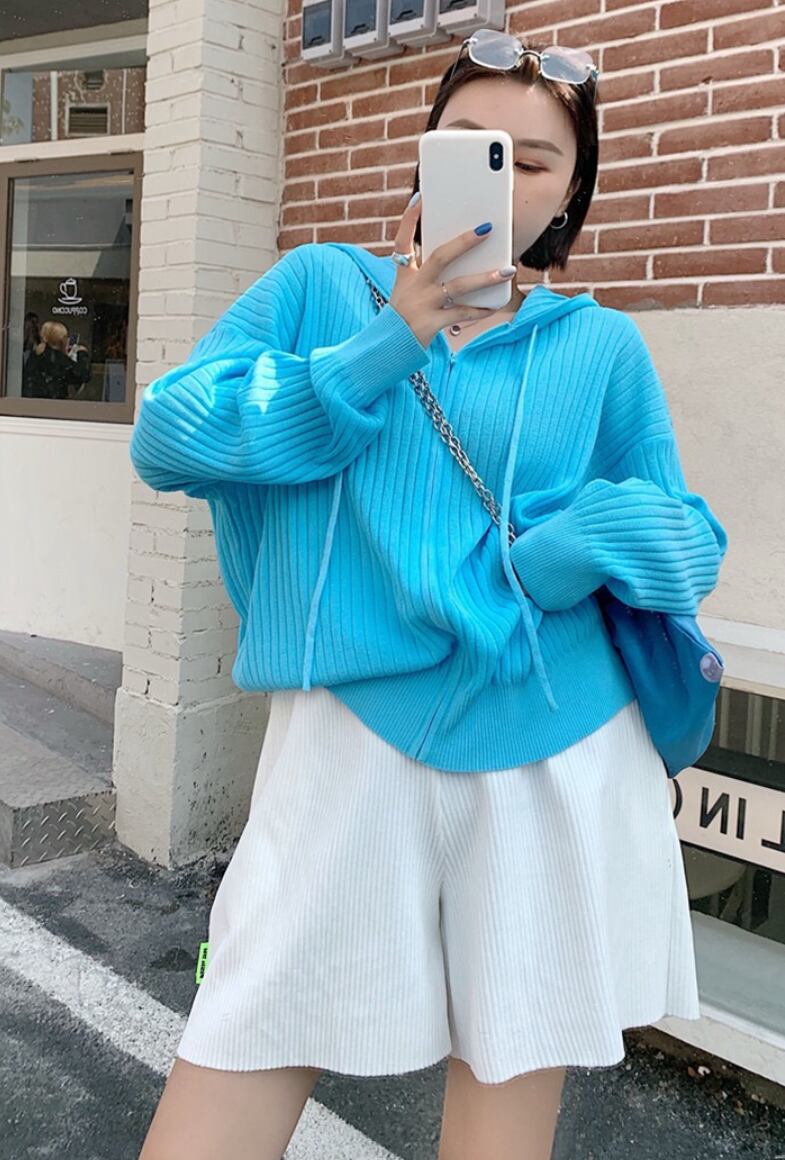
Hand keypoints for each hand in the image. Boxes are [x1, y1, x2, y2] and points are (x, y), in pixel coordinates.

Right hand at [389, 194, 516, 348]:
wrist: (389, 347)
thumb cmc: (405, 314)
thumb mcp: (407, 289)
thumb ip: (428, 272)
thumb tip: (463, 256)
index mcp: (405, 274)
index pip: (402, 241)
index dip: (409, 219)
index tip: (421, 198)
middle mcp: (413, 286)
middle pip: (440, 257)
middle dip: (464, 242)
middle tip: (487, 228)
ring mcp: (423, 304)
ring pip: (458, 286)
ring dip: (485, 278)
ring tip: (507, 270)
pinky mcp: (431, 323)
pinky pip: (461, 314)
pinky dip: (479, 309)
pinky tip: (494, 305)